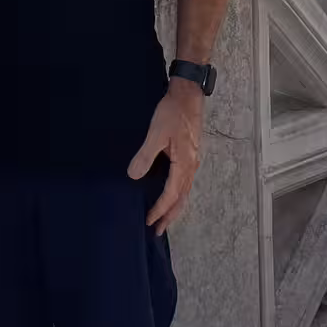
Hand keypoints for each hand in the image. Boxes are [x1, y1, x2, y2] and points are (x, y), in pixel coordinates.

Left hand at [127, 79, 204, 233]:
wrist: (188, 95)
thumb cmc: (173, 112)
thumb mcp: (156, 133)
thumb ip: (145, 155)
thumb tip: (133, 176)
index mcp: (184, 164)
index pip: (171, 195)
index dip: (160, 210)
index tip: (149, 221)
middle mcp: (191, 167)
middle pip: (181, 199)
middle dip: (170, 216)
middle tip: (157, 231)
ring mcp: (192, 161)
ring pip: (184, 192)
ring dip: (174, 207)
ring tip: (164, 219)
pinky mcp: (190, 155)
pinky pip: (185, 183)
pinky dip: (177, 195)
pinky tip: (170, 195)